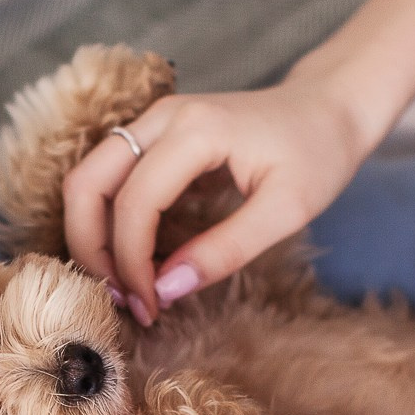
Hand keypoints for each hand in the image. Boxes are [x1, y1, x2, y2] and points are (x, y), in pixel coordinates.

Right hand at [61, 74, 374, 323]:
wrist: (329, 106)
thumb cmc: (318, 153)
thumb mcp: (287, 211)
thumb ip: (226, 250)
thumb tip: (167, 289)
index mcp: (195, 130)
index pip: (134, 202)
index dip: (131, 263)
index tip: (150, 307)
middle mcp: (163, 117)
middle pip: (86, 182)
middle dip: (91, 248)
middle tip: (121, 299)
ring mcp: (154, 123)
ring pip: (89, 180)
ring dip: (95, 236)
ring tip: (126, 287)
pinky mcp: (155, 137)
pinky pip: (111, 180)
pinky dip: (112, 223)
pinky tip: (140, 263)